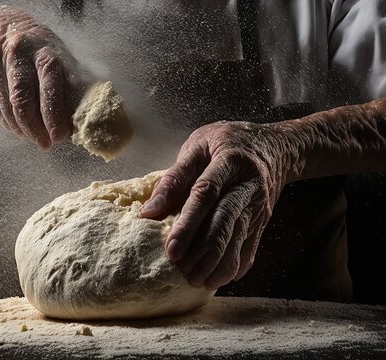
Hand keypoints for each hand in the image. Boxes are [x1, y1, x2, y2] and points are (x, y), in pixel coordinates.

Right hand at [0, 1, 84, 147]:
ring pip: (9, 107)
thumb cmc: (35, 47)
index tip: (60, 135)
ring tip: (39, 140)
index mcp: (43, 50)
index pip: (49, 82)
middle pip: (23, 98)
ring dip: (25, 130)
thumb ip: (71, 80)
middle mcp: (17, 55)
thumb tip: (87, 114)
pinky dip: (12, 125)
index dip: (54, 112)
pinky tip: (23, 130)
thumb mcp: (56, 54)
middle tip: (48, 143)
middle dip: (36, 127)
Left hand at [141, 121, 294, 289]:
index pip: (206, 194)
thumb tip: (149, 210)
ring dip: (217, 264)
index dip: (187, 223)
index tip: (170, 247)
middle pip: (224, 222)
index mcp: (229, 161)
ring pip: (238, 240)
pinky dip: (234, 267)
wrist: (275, 147)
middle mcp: (247, 186)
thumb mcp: (198, 145)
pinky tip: (217, 278)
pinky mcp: (263, 222)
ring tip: (195, 280)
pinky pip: (251, 249)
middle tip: (180, 270)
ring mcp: (258, 207)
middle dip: (201, 250)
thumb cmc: (228, 142)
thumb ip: (174, 177)